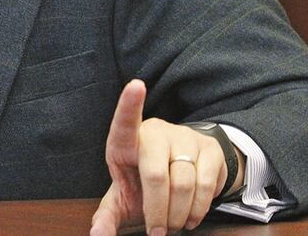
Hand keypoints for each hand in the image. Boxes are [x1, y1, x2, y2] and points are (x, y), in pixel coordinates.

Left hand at [90, 80, 237, 234]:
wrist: (179, 172)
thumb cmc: (140, 182)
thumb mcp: (121, 198)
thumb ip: (107, 216)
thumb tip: (98, 235)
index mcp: (126, 141)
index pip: (126, 121)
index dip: (130, 103)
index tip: (135, 85)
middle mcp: (156, 132)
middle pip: (156, 174)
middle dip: (157, 212)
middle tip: (157, 233)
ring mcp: (184, 137)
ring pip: (184, 184)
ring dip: (179, 215)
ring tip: (174, 224)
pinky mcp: (210, 147)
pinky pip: (207, 185)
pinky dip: (199, 210)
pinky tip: (191, 216)